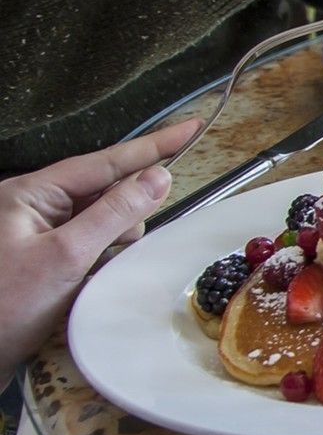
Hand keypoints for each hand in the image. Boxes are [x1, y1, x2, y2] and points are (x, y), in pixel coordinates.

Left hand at [0, 120, 194, 373]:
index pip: (104, 161)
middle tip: (106, 253)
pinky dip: (101, 259)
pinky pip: (93, 244)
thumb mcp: (67, 257)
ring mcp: (40, 232)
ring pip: (104, 221)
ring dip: (112, 245)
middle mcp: (35, 206)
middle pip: (107, 192)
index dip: (152, 146)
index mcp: (31, 193)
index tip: (191, 128)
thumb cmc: (4, 305)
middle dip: (124, 218)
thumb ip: (115, 214)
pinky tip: (88, 281)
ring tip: (86, 277)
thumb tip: (158, 178)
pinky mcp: (46, 257)